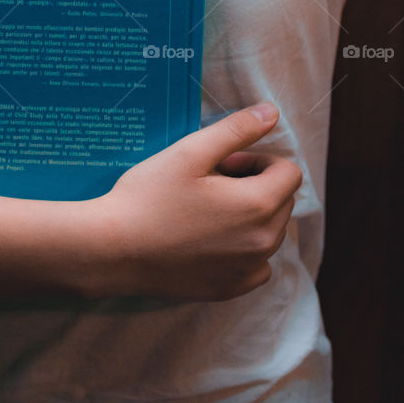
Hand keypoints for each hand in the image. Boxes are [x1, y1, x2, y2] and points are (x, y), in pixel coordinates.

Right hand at [86, 102, 302, 301]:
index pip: (289, 173)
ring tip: (204, 209)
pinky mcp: (231, 289)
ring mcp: (248, 271)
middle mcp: (264, 243)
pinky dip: (243, 248)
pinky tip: (207, 239)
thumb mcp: (192, 151)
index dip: (256, 160)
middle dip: (254, 185)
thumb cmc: (150, 195)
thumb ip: (237, 130)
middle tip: (208, 182)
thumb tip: (272, 112)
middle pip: (281, 201)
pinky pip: (257, 263)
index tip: (222, 163)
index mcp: (258, 206)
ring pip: (270, 231)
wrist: (114, 249)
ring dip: (249, 215)